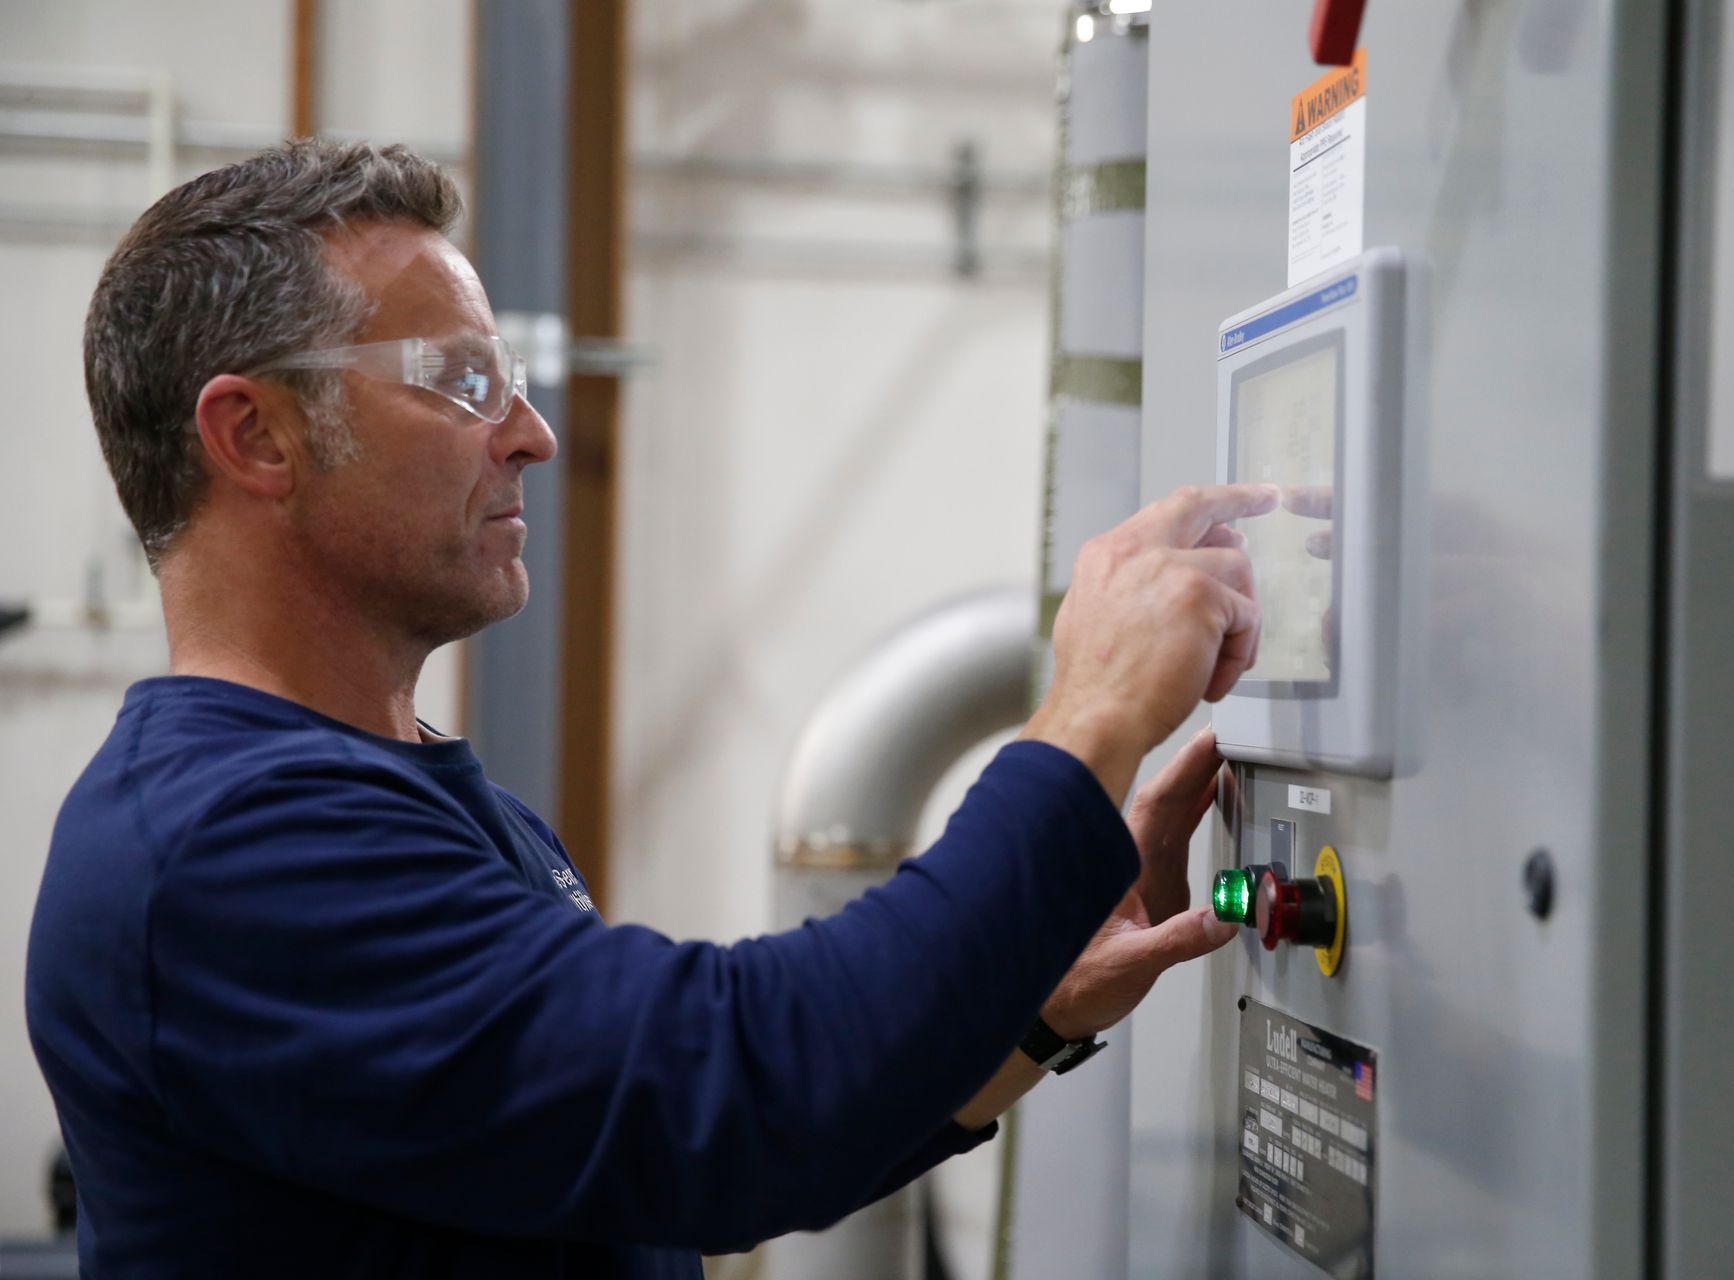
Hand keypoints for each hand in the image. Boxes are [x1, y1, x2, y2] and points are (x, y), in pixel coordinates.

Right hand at [1023, 483, 1278, 802]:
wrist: (1095, 717)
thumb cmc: (1096, 685)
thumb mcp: (1096, 616)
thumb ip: (1131, 586)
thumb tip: (1173, 577)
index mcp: (1109, 554)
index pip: (1166, 512)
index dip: (1204, 504)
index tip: (1232, 500)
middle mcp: (1136, 550)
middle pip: (1201, 506)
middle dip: (1242, 497)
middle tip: (1267, 499)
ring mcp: (1169, 568)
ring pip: (1236, 570)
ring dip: (1237, 621)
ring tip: (1214, 663)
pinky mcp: (1200, 595)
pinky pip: (1247, 616)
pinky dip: (1238, 654)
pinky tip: (1211, 679)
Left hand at [1041, 729, 1237, 1040]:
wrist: (1054, 1007)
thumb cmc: (1074, 984)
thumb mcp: (1130, 966)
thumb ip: (1177, 941)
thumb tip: (1222, 919)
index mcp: (1121, 868)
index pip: (1158, 804)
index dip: (1186, 769)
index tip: (1212, 742)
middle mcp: (1128, 861)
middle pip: (1168, 798)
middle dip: (1199, 763)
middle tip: (1231, 733)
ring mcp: (1137, 872)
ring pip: (1171, 813)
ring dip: (1199, 782)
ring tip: (1228, 753)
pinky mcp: (1148, 888)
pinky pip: (1176, 836)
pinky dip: (1196, 812)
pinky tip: (1211, 797)